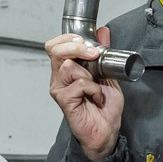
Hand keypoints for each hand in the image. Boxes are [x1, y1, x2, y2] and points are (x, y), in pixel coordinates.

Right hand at [47, 27, 124, 161]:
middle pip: (56, 50)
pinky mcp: (63, 100)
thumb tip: (103, 31)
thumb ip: (103, 53)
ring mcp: (59, 89)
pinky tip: (96, 98)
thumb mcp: (108, 73)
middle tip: (93, 54)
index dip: (67, 39)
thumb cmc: (105, 107)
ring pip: (68, 66)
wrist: (107, 130)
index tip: (85, 40)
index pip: (55, 46)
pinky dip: (93, 89)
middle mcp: (59, 77)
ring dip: (88, 73)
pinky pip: (79, 84)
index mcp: (66, 69)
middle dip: (77, 47)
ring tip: (96, 86)